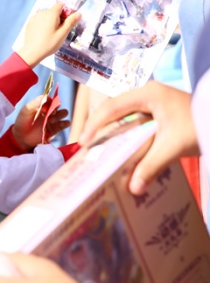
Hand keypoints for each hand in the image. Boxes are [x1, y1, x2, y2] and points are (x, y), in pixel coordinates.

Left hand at [12, 96, 70, 149]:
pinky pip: (66, 123)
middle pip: (58, 104)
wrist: (22, 137)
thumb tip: (47, 97)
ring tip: (50, 121)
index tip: (43, 108)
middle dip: (55, 108)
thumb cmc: (22, 121)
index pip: (50, 99)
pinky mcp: (56, 129)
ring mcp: (53, 119)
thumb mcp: (26, 110)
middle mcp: (48, 111)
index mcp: (41, 105)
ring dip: (60, 115)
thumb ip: (35, 103)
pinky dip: (65, 123)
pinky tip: (60, 124)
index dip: (49, 101)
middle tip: (49, 113)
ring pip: (64, 112)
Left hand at [17, 3, 80, 67]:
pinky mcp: (29, 23)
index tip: (67, 21)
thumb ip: (70, 22)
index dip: (66, 11)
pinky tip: (43, 35)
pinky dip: (43, 24)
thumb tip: (78, 13)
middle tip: (60, 31)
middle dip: (58, 18)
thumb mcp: (62, 34)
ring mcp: (34, 17)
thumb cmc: (49, 44)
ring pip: (46, 16)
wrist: (31, 52)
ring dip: (50, 21)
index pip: (60, 5)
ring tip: (51, 34)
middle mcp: (42, 12)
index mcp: (51, 14)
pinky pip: (39, 20)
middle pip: (53, 11)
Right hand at [78, 81, 197, 194]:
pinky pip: (136, 122)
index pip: (112, 107)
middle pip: (115, 110)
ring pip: (124, 116)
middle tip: (87, 148)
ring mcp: (154, 101)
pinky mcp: (160, 111)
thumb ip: (150, 166)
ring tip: (100, 150)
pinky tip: (122, 149)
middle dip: (101, 129)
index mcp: (148, 94)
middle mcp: (147, 94)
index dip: (95, 124)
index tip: (83, 142)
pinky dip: (127, 135)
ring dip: (114, 133)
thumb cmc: (200, 126)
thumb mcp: (173, 147)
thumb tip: (133, 189)